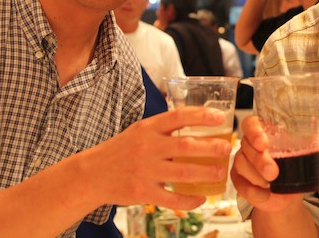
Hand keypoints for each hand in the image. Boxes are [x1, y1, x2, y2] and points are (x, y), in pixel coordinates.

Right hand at [83, 106, 232, 210]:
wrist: (91, 174)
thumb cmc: (120, 150)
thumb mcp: (139, 131)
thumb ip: (164, 128)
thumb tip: (198, 119)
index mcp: (147, 128)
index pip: (178, 117)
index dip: (201, 116)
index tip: (221, 117)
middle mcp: (146, 147)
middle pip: (185, 146)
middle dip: (210, 148)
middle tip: (227, 148)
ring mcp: (143, 171)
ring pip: (181, 173)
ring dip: (205, 174)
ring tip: (221, 173)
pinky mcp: (141, 192)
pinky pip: (171, 198)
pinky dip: (189, 201)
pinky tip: (201, 199)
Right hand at [230, 115, 318, 212]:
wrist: (288, 196)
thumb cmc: (296, 168)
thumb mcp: (310, 156)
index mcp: (265, 132)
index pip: (251, 123)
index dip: (254, 131)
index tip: (263, 143)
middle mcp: (250, 145)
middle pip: (246, 145)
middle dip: (259, 160)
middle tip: (273, 172)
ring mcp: (242, 162)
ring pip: (241, 164)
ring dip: (256, 176)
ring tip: (271, 184)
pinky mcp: (239, 180)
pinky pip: (240, 184)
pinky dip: (253, 192)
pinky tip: (265, 196)